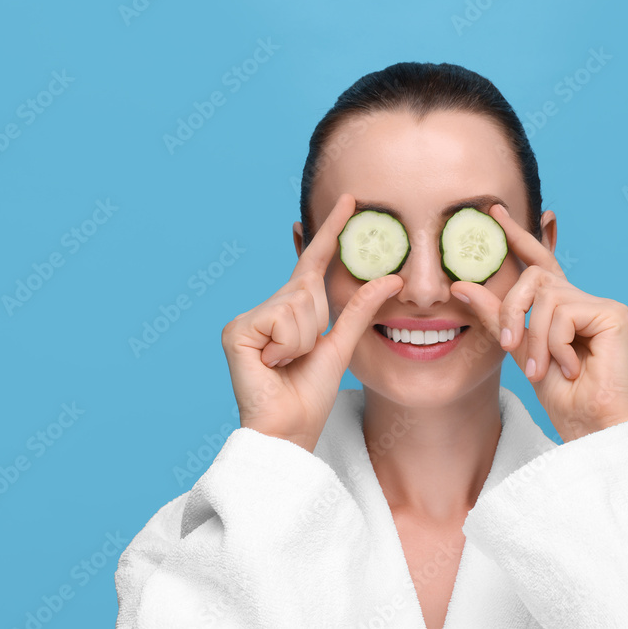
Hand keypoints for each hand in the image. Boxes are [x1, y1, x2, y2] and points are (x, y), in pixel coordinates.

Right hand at [221, 193, 403, 452]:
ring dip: (301, 340)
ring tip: (285, 364)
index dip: (329, 231)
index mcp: (292, 310)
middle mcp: (267, 308)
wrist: (289, 429)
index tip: (349, 200)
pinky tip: (271, 364)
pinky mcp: (236, 331)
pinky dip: (286, 346)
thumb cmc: (311, 394)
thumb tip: (392, 277)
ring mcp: (248, 318)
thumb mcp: (342, 346)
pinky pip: (280, 321)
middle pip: (307, 287)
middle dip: (314, 324)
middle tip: (297, 358)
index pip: (313, 262)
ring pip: (296, 304)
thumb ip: (360, 310)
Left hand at [449, 204, 627, 441]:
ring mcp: (600, 304)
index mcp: (559, 304)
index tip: (494, 211)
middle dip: (513, 311)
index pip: (537, 260)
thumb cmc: (556, 392)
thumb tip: (463, 285)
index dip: (517, 234)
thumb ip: (495, 315)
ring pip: (545, 299)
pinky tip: (570, 368)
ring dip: (534, 339)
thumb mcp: (516, 348)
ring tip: (541, 368)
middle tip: (510, 346)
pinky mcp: (614, 314)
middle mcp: (581, 298)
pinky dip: (556, 345)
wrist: (585, 423)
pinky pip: (564, 315)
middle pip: (533, 278)